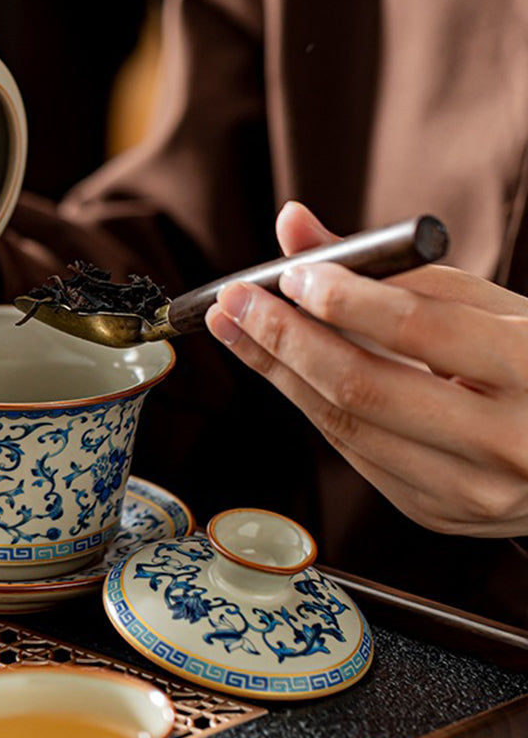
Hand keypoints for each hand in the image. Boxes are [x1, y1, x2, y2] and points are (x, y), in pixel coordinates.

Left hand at [204, 201, 527, 537]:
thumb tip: (296, 226)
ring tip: (237, 328)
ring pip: (344, 425)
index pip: (415, 328)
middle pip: (362, 387)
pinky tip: (283, 368)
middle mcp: (506, 441)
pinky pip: (353, 451)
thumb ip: (392, 267)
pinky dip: (312, 404)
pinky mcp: (436, 512)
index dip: (342, 298)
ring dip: (278, 371)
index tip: (289, 273)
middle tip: (236, 301)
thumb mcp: (489, 304)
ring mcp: (470, 490)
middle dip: (284, 338)